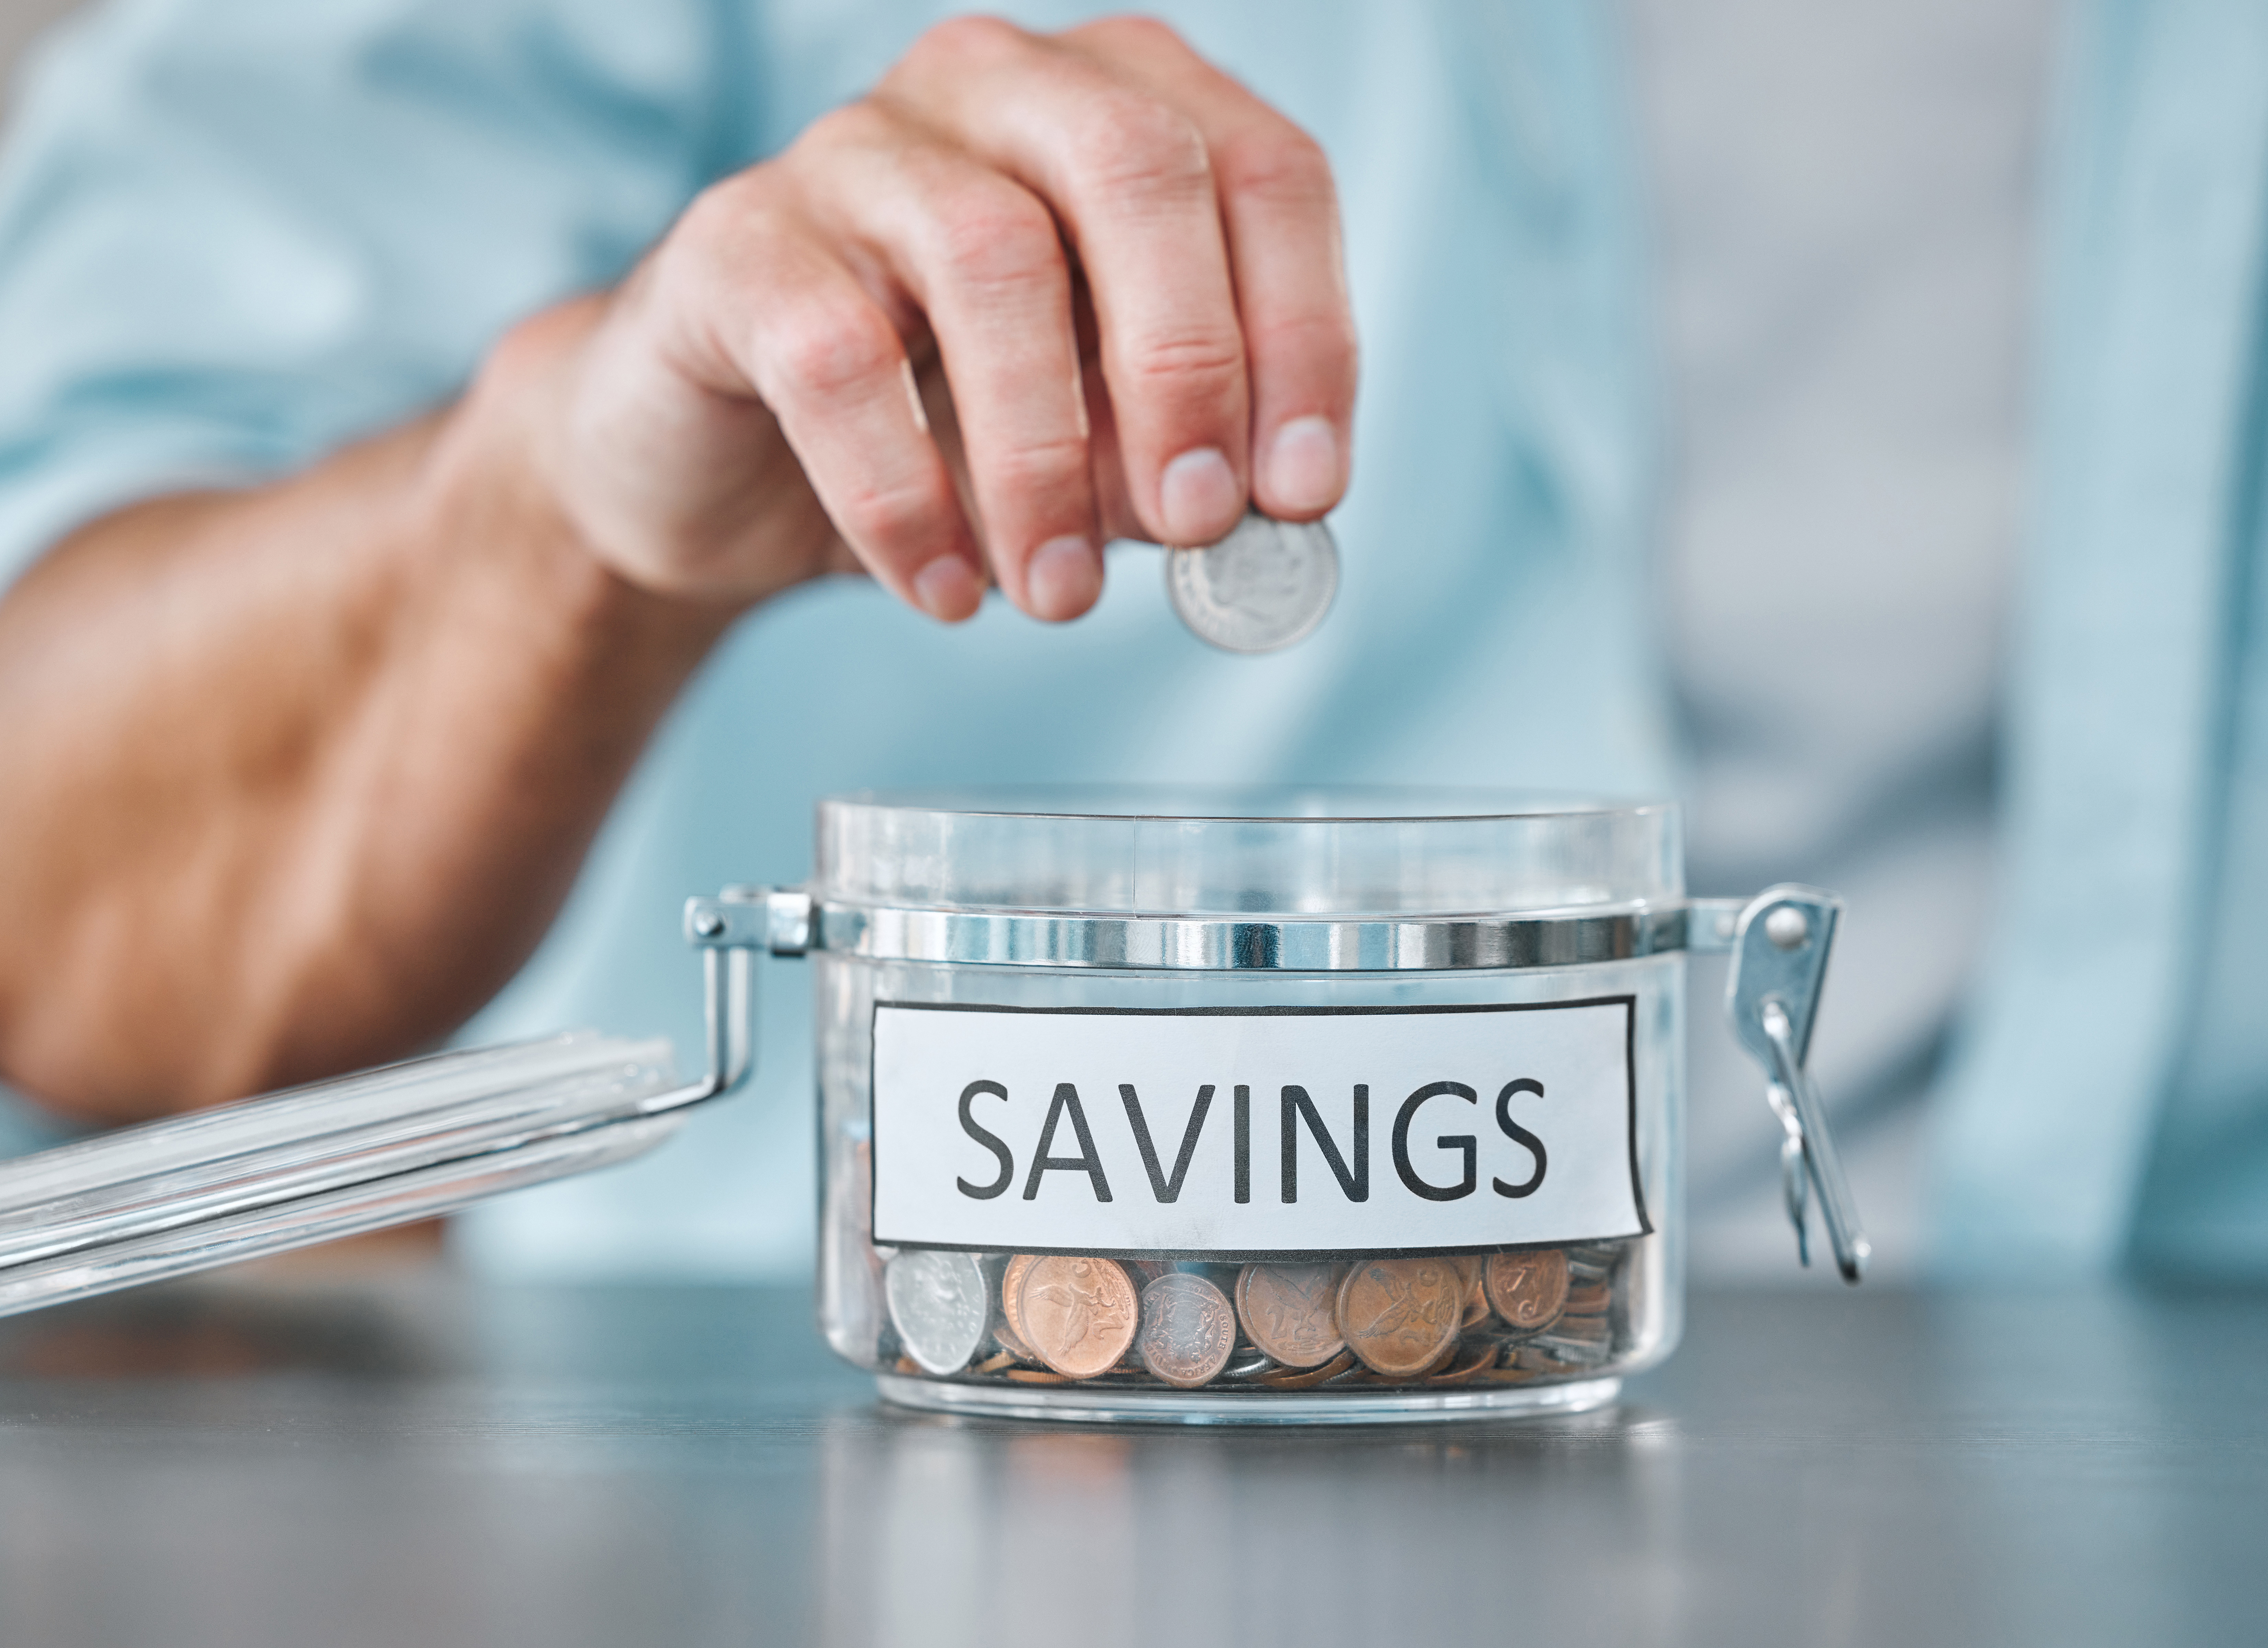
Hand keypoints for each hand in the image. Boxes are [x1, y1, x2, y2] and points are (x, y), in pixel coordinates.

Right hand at [520, 15, 1356, 622]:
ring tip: (1060, 592)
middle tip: (1195, 524)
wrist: (728, 469)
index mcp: (1116, 107)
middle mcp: (992, 82)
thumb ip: (1183, 452)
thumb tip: (1259, 515)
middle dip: (1188, 361)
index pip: (1263, 174)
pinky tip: (943, 589)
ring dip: (1047, 453)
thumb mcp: (1101, 440)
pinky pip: (839, 357)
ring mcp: (854, 146)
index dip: (1304, 335)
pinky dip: (906, 496)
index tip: (1304, 494)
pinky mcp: (736, 241)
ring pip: (993, 256)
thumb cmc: (946, 433)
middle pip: (1136, 167)